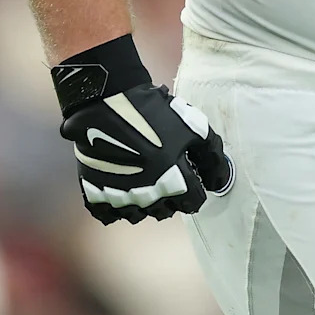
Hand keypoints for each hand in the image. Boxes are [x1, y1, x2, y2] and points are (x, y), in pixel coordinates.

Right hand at [52, 36, 233, 224]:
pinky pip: (108, 214)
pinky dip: (115, 206)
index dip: (197, 189)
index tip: (192, 177)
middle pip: (166, 211)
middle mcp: (146, 195)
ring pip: (138, 215)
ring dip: (145, 203)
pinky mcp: (95, 193)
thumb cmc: (153, 111)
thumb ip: (212, 153)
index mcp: (172, 180)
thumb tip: (220, 179)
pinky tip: (120, 189)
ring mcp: (118, 196)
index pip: (194, 202)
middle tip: (168, 175)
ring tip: (145, 181)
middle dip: (172, 197)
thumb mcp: (192, 125)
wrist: (108, 100)